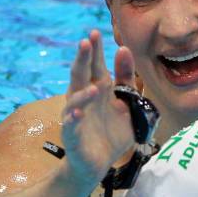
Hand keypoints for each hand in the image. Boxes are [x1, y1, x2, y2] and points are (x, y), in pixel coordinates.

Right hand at [60, 30, 135, 183]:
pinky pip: (71, 126)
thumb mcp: (126, 102)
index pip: (95, 65)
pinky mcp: (73, 136)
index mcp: (98, 88)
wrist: (99, 164)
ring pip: (74, 100)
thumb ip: (126, 77)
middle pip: (80, 76)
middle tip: (86, 42)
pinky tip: (77, 114)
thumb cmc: (111, 131)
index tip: (96, 32)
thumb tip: (124, 48)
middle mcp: (84, 99)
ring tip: (94, 88)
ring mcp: (76, 116)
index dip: (95, 50)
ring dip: (82, 94)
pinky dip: (73, 119)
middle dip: (82, 60)